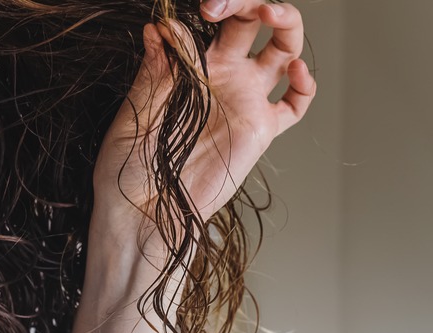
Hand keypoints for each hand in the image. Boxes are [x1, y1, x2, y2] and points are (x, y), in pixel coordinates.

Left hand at [93, 0, 315, 231]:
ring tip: (272, 13)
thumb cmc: (128, 164)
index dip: (218, 4)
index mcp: (188, 64)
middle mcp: (221, 76)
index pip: (214, 19)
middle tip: (228, 4)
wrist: (143, 211)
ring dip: (285, 22)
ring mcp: (244, 100)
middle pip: (251, 21)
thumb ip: (156, 70)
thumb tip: (161, 26)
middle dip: (249, 2)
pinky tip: (296, 71)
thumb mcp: (136, 109)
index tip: (203, 6)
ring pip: (282, 49)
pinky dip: (304, 85)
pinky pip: (294, 105)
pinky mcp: (260, 130)